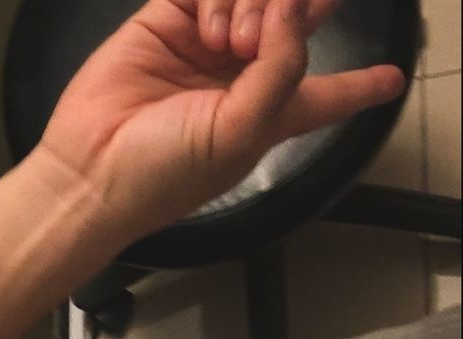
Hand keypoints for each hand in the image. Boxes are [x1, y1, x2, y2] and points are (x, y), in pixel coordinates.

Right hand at [39, 0, 404, 238]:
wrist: (93, 170)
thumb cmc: (164, 176)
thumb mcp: (242, 133)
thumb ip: (282, 69)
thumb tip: (289, 8)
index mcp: (271, 117)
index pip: (328, 95)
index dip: (362, 86)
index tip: (391, 80)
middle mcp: (243, 78)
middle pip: (298, 22)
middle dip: (302, 10)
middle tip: (273, 29)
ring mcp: (205, 47)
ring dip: (254, 3)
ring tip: (227, 41)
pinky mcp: (167, 23)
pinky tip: (209, 26)